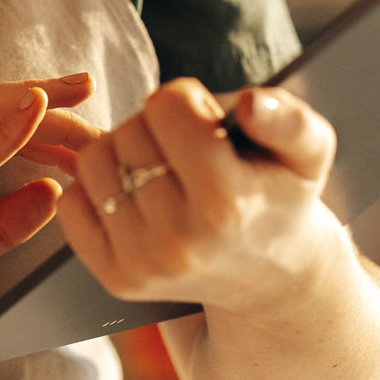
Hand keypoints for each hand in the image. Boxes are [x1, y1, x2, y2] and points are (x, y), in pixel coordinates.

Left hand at [53, 78, 348, 314]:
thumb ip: (290, 120)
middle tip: (190, 152)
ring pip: (92, 161)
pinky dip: (98, 190)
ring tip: (164, 172)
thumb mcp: (308, 153)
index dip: (187, 101)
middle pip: (128, 132)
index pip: (166, 106)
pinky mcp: (115, 278)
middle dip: (156, 128)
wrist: (271, 274)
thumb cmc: (281, 195)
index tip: (208, 123)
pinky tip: (139, 198)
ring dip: (122, 155)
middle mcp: (180, 240)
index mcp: (227, 202)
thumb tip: (251, 105)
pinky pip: (72, 202)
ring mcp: (142, 264)